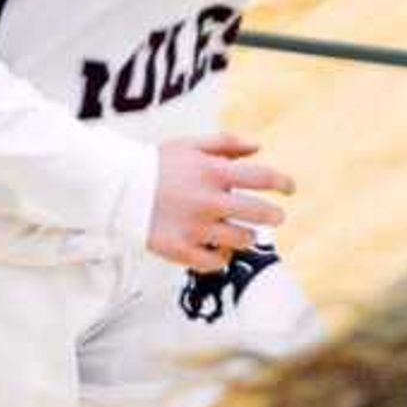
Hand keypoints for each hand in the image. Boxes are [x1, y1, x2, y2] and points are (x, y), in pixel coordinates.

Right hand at [149, 132, 290, 273]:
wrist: (116, 190)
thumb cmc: (155, 164)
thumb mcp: (189, 145)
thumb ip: (226, 143)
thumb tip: (259, 147)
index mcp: (213, 173)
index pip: (263, 178)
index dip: (283, 183)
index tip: (290, 189)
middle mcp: (209, 202)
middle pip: (261, 214)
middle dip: (274, 216)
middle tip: (275, 217)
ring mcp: (197, 229)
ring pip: (242, 240)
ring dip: (247, 236)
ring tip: (241, 233)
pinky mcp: (182, 250)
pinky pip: (216, 263)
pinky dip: (222, 257)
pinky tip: (219, 249)